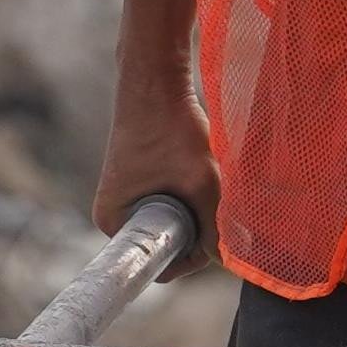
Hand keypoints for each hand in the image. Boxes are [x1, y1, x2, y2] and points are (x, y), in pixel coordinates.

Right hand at [94, 86, 219, 277]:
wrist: (156, 81)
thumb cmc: (170, 129)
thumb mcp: (201, 183)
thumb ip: (217, 226)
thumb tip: (232, 259)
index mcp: (113, 223)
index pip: (160, 264)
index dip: (193, 256)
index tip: (213, 232)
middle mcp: (115, 215)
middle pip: (169, 245)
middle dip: (198, 230)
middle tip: (214, 198)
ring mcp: (127, 199)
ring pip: (176, 222)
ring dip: (198, 209)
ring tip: (204, 177)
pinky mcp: (141, 183)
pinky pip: (173, 204)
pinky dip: (192, 194)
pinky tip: (198, 168)